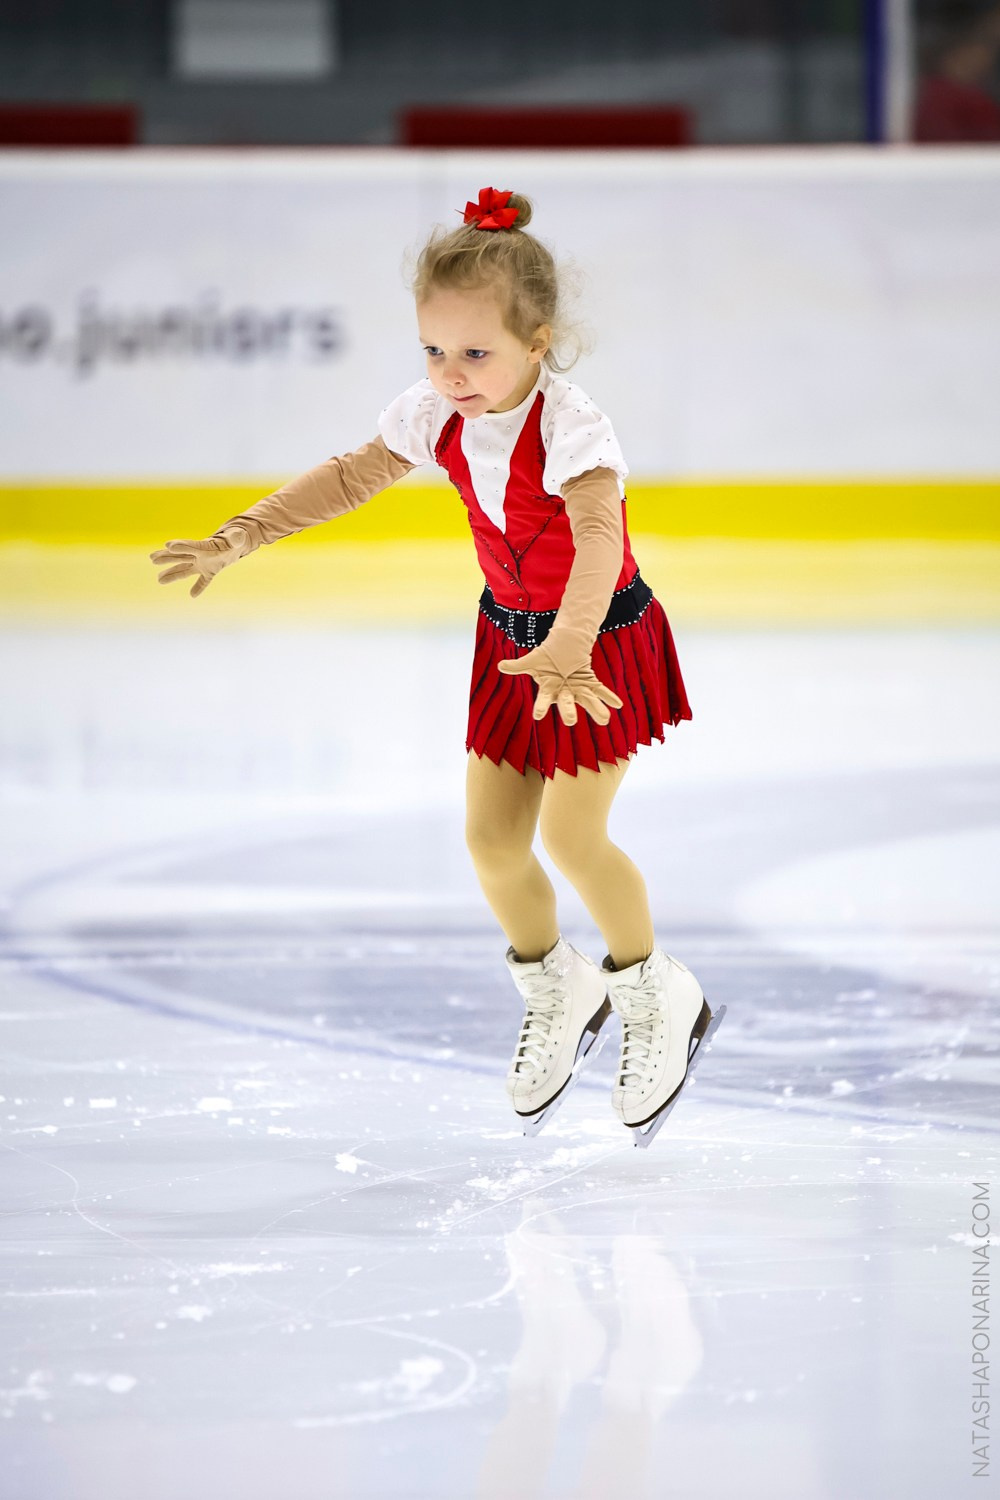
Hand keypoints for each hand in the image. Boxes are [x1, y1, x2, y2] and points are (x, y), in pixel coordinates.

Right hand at [148, 528, 248, 597]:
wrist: (234, 545)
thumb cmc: (234, 539)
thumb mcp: (236, 538)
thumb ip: (235, 539)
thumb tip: (238, 537)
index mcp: (205, 546)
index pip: (191, 546)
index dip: (181, 546)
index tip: (168, 545)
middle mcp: (199, 555)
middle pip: (180, 557)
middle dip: (166, 557)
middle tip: (152, 558)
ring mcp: (202, 564)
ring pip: (184, 570)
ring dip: (172, 575)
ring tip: (159, 580)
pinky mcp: (209, 572)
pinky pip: (202, 581)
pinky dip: (199, 587)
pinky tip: (193, 595)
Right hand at [497, 644, 623, 727]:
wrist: (564, 646)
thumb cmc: (547, 656)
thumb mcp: (533, 659)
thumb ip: (518, 666)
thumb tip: (500, 666)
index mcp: (549, 689)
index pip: (544, 699)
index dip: (541, 707)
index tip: (537, 716)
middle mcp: (564, 693)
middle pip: (566, 703)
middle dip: (568, 711)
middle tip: (571, 721)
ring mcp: (578, 688)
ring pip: (587, 699)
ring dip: (596, 709)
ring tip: (606, 719)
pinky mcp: (590, 681)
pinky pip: (601, 690)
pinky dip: (609, 696)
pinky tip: (618, 704)